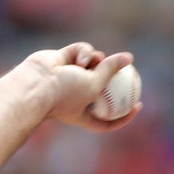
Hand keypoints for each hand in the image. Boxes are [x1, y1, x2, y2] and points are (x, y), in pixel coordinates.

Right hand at [23, 42, 142, 130]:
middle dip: (112, 76)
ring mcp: (68, 77)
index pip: (107, 120)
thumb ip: (111, 70)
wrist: (35, 83)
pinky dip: (82, 53)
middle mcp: (75, 97)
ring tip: (94, 60)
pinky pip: (80, 52)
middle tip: (126, 69)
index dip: (124, 115)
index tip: (138, 105)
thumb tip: (129, 58)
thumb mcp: (95, 85)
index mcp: (83, 115)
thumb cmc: (64, 92)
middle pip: (102, 86)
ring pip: (93, 64)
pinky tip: (79, 57)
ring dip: (96, 60)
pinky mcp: (61, 59)